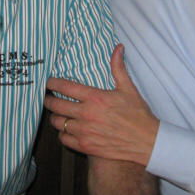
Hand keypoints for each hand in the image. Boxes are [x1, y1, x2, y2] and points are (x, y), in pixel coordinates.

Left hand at [44, 45, 158, 166]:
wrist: (146, 141)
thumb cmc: (137, 114)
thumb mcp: (128, 88)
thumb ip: (118, 67)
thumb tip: (117, 47)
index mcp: (94, 97)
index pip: (64, 87)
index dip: (52, 83)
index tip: (48, 82)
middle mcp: (86, 114)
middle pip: (56, 105)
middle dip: (49, 100)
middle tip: (47, 98)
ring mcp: (84, 131)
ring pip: (57, 123)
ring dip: (55, 117)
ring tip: (57, 114)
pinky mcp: (85, 146)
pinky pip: (63, 139)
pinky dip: (62, 134)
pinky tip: (66, 130)